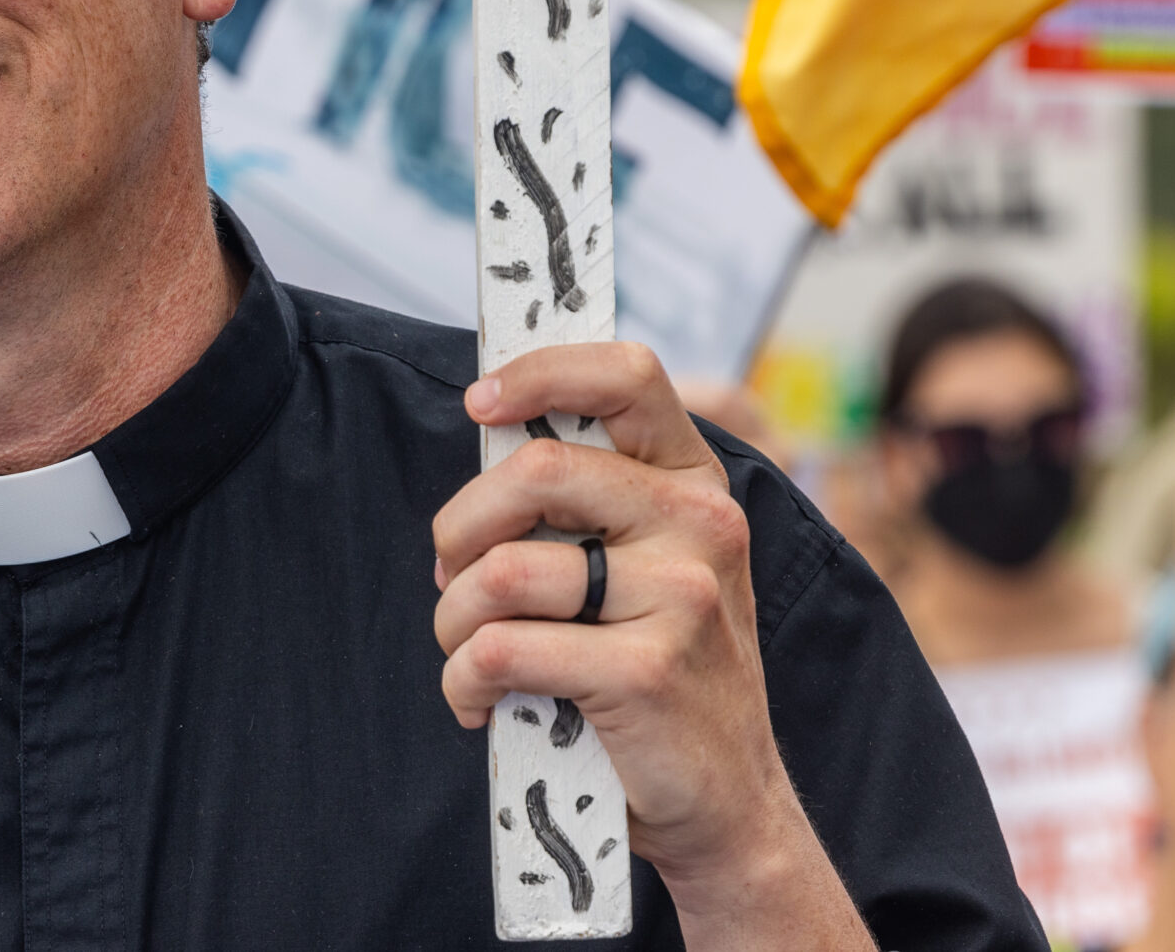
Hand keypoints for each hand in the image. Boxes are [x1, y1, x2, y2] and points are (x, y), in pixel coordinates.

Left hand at [431, 343, 871, 950]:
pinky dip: (464, 681)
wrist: (725, 802)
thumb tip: (490, 433)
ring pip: (501, 572)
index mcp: (695, 484)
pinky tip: (479, 702)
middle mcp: (700, 525)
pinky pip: (500, 650)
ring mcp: (681, 598)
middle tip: (450, 576)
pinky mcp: (644, 673)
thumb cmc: (656, 669)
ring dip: (452, 621)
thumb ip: (588, 503)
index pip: (628, 374)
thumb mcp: (648, 567)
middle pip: (534, 473)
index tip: (479, 403)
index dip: (540, 372)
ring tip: (465, 652)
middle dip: (458, 529)